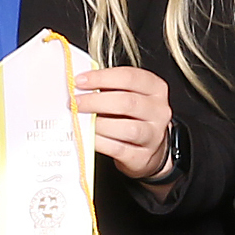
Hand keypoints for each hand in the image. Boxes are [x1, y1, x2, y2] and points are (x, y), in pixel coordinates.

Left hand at [72, 63, 175, 184]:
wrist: (148, 146)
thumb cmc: (133, 116)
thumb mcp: (127, 94)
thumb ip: (108, 87)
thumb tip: (80, 84)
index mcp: (155, 88)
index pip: (130, 77)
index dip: (102, 78)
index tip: (80, 81)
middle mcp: (158, 111)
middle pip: (128, 102)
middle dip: (96, 101)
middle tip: (76, 102)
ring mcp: (153, 135)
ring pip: (127, 128)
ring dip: (98, 123)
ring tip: (81, 119)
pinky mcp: (142, 156)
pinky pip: (118, 148)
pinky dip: (99, 141)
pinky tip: (87, 135)